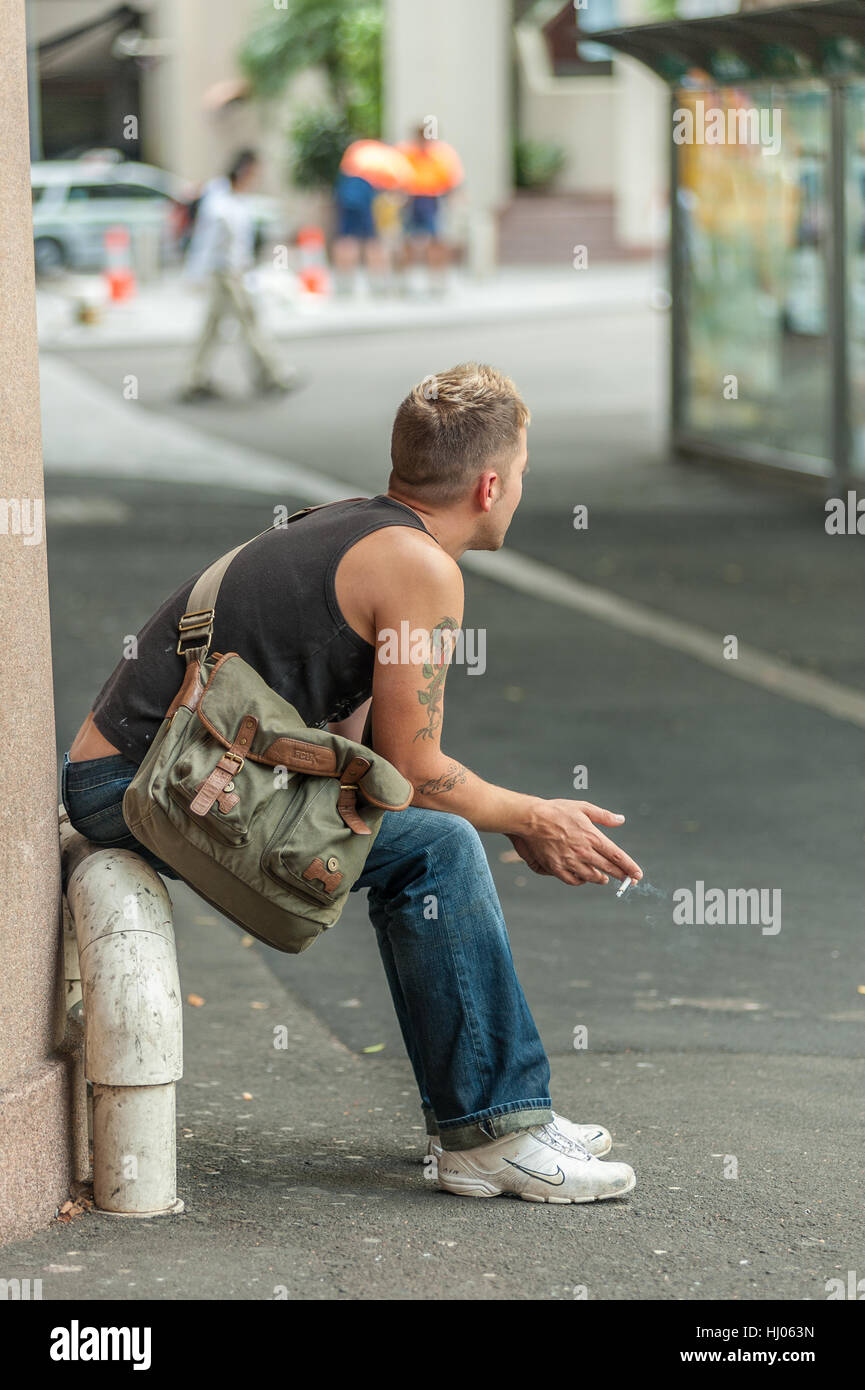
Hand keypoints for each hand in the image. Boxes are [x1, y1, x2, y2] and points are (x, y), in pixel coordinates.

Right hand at [508, 800, 642, 887]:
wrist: (530, 819)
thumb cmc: (557, 810)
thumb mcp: (583, 807)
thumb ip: (603, 816)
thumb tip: (621, 820)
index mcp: (592, 836)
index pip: (617, 856)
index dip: (629, 867)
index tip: (638, 875)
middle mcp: (583, 851)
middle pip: (608, 868)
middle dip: (621, 876)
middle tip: (629, 881)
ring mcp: (570, 861)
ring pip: (592, 877)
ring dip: (601, 878)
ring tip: (605, 879)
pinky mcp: (556, 867)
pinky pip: (573, 880)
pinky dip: (581, 881)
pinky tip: (584, 878)